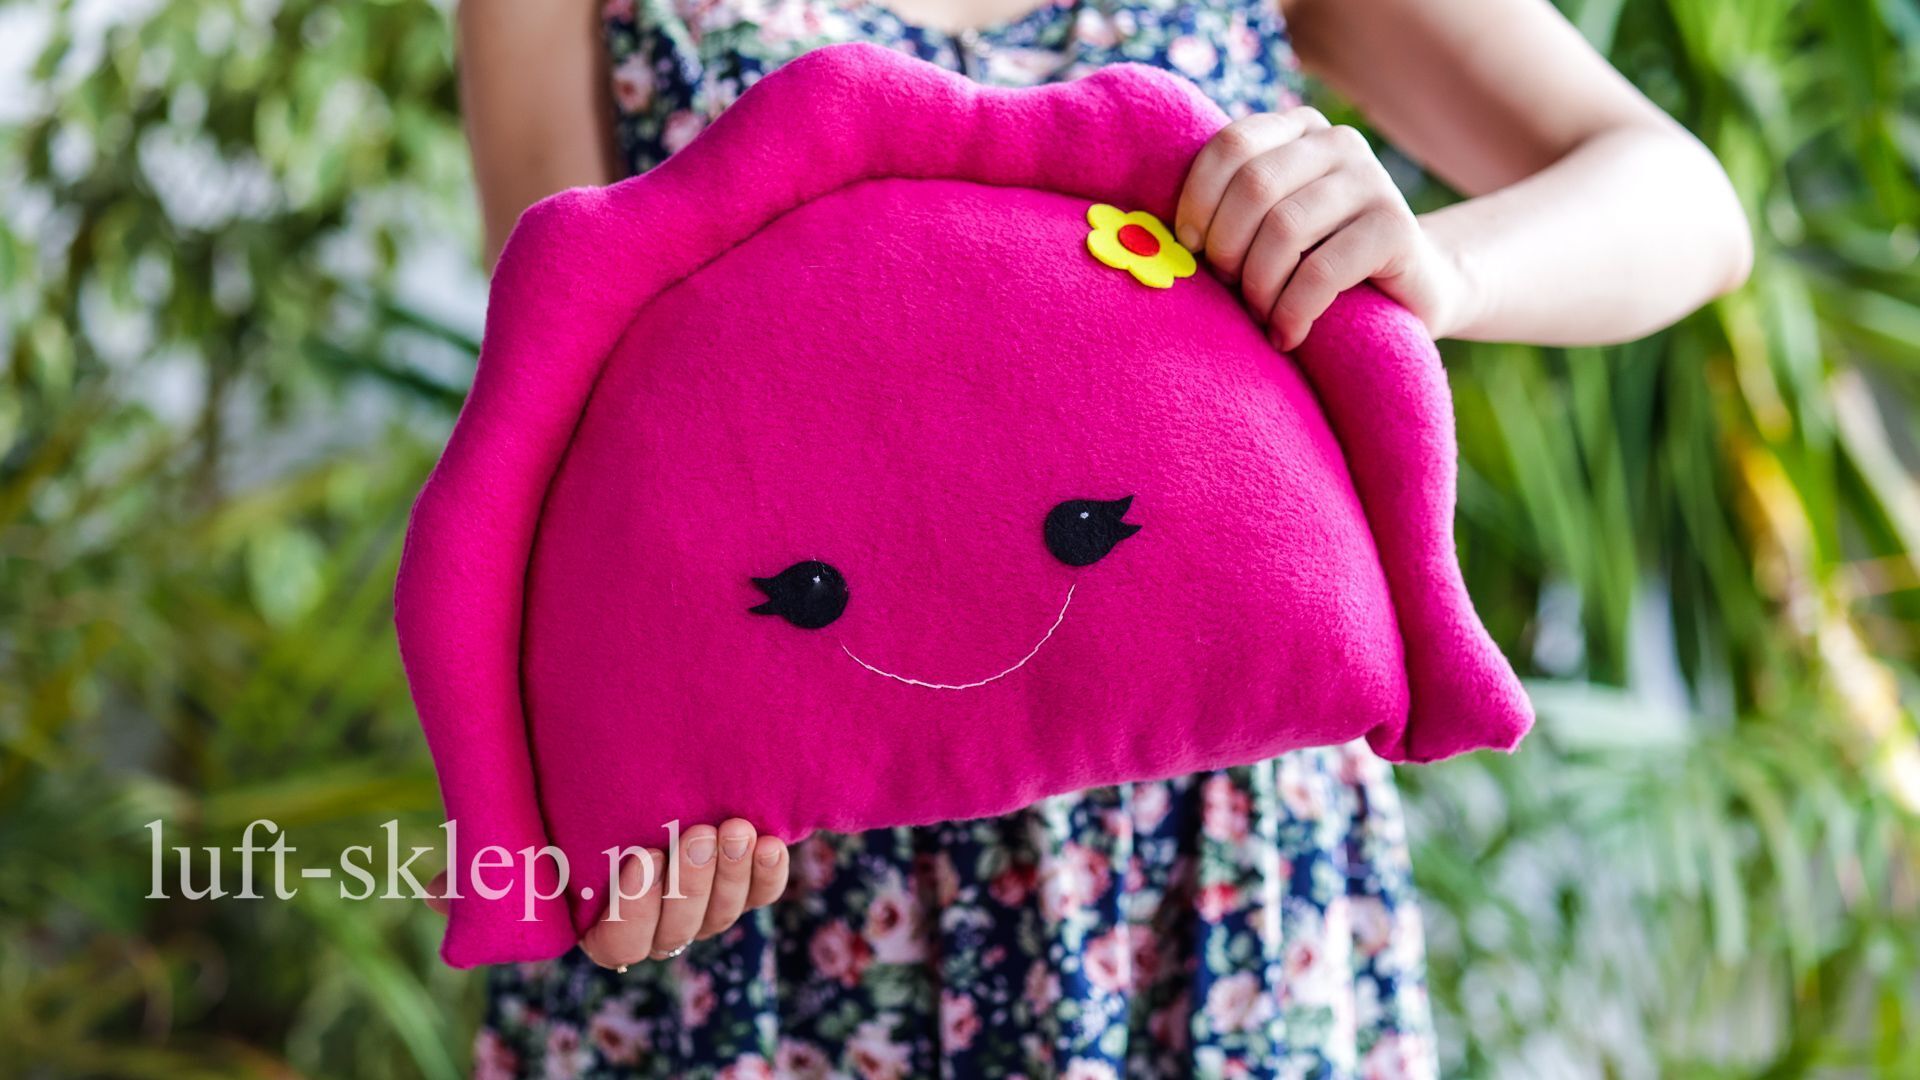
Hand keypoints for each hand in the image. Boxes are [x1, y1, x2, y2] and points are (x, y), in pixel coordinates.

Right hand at [425, 819, 790, 967]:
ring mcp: (705, 900)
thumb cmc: (560, 796)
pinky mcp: (745, 875)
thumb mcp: (520, 823)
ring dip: (730, 874)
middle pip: (679, 930)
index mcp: (601, 922)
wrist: (633, 758)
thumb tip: (432, 893)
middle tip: (691, 832)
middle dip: (688, 883)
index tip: (635, 857)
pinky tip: (770, 840)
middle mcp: (657, 923)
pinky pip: (764, 891)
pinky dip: (769, 872)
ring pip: (725, 912)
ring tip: (734, 827)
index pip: (618, 944)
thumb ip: (485, 860)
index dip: (633, 910)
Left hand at [1175, 107, 1477, 349]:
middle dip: (1227, 248)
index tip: (1190, 249)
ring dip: (1258, 286)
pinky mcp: (1397, 228)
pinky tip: (1287, 336)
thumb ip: (1230, 207)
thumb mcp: (1269, 225)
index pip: (1230, 145)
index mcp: (1298, 130)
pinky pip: (1321, 271)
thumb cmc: (1316, 263)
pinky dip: (1292, 311)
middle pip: (1253, 186)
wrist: (1411, 292)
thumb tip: (1154, 230)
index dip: (1198, 200)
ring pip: (1284, 229)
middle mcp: (1339, 143)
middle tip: (1229, 290)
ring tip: (1261, 316)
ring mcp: (1374, 180)